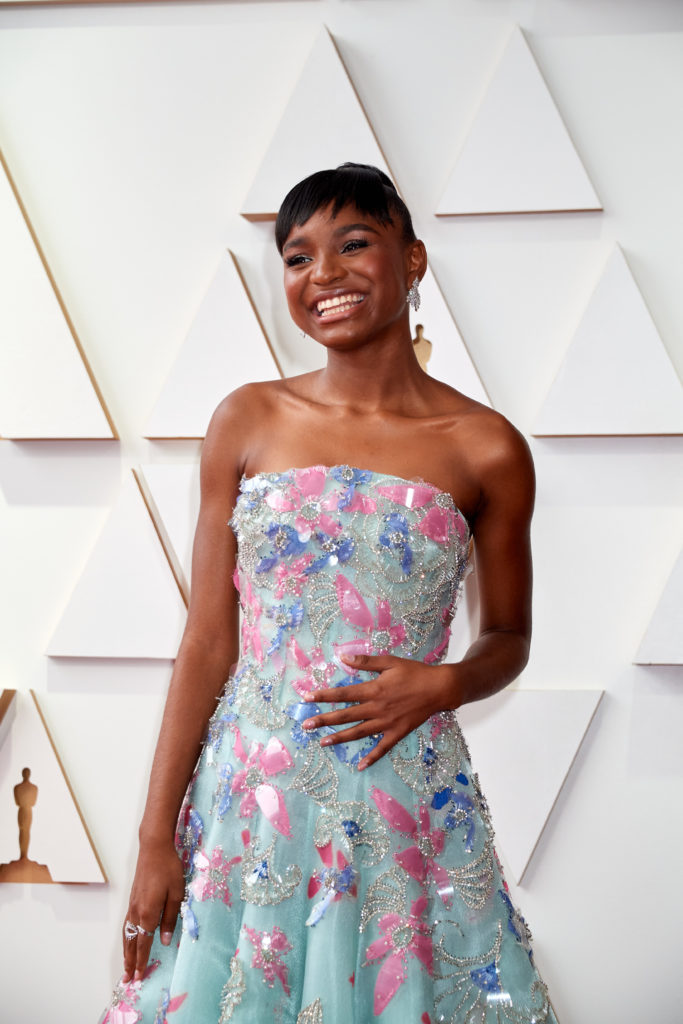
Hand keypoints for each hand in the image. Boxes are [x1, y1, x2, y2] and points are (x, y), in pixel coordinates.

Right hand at [121, 837, 185, 982]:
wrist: (154, 848)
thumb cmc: (169, 868)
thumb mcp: (176, 893)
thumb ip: (170, 919)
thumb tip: (165, 941)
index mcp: (148, 912)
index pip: (144, 943)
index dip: (142, 961)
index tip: (139, 976)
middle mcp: (137, 911)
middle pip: (132, 942)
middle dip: (130, 962)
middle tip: (128, 979)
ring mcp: (132, 905)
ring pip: (127, 934)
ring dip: (126, 952)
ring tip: (125, 966)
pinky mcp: (133, 899)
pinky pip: (127, 924)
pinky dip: (126, 938)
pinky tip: (129, 941)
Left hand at [301, 654, 456, 769]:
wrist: (439, 688)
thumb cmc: (414, 672)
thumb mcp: (390, 662)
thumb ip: (366, 662)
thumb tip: (343, 657)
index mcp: (374, 690)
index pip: (343, 694)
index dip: (324, 696)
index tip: (307, 698)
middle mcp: (377, 708)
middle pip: (346, 716)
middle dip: (324, 720)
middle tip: (305, 726)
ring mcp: (387, 723)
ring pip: (359, 733)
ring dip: (340, 738)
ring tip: (323, 743)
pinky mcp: (397, 732)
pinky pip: (382, 747)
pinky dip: (371, 757)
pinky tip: (360, 765)